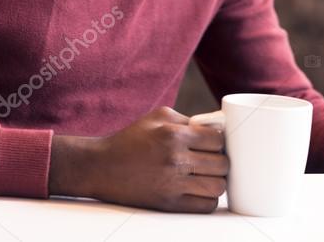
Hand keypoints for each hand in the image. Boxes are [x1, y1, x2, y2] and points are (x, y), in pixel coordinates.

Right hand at [48, 106, 228, 212]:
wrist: (101, 166)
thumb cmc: (131, 139)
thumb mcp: (158, 117)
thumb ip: (188, 120)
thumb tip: (216, 127)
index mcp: (174, 135)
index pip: (218, 139)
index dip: (220, 141)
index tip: (214, 144)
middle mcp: (176, 159)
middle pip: (222, 164)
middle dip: (221, 161)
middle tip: (212, 160)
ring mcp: (173, 184)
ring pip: (218, 187)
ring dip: (217, 181)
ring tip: (207, 176)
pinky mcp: (168, 204)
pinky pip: (205, 206)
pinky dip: (207, 199)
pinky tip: (199, 190)